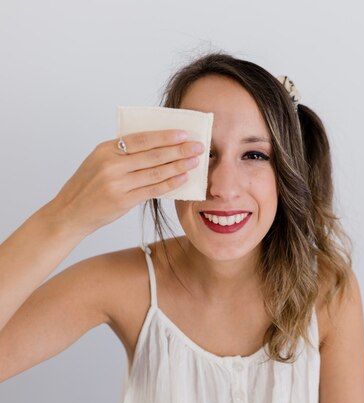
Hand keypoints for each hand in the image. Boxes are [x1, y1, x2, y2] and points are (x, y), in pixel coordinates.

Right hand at [47, 130, 204, 235]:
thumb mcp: (99, 162)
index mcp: (106, 149)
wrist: (70, 213)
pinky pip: (152, 189)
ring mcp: (117, 183)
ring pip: (155, 171)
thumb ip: (123, 153)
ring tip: (195, 161)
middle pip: (153, 154)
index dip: (164, 136)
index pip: (141, 139)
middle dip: (179, 149)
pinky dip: (170, 183)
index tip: (184, 133)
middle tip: (198, 146)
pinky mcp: (123, 200)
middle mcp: (111, 164)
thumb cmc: (88, 186)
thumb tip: (158, 145)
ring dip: (179, 165)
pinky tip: (183, 178)